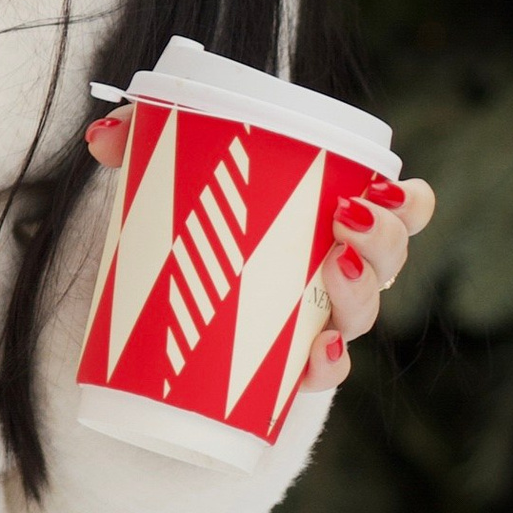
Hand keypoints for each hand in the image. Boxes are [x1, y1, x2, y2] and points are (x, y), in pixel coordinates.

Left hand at [84, 111, 436, 392]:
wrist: (171, 326)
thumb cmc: (192, 235)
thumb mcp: (170, 184)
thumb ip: (141, 148)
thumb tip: (102, 137)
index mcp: (328, 222)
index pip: (395, 211)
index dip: (410, 204)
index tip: (388, 188)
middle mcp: (337, 275)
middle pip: (388, 262)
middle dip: (383, 241)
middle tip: (347, 220)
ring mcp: (317, 323)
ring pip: (362, 314)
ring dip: (361, 295)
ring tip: (334, 268)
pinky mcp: (289, 367)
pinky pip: (323, 374)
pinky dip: (326, 366)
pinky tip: (316, 355)